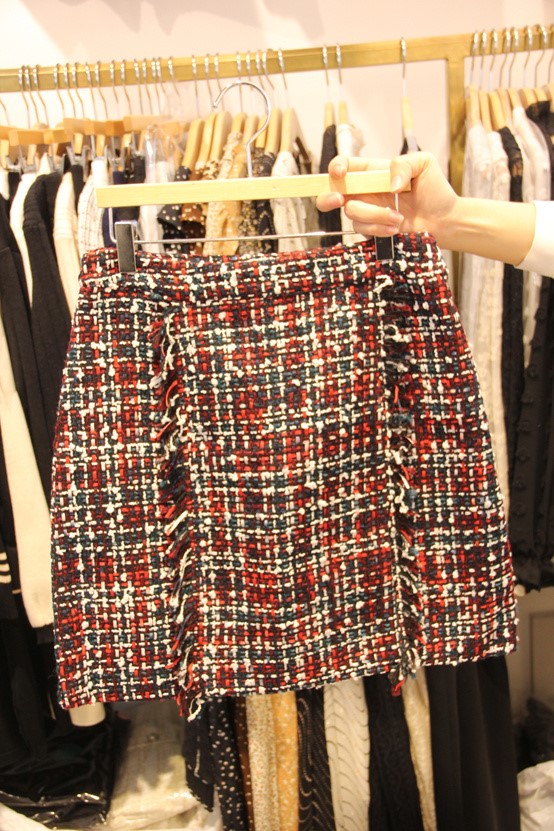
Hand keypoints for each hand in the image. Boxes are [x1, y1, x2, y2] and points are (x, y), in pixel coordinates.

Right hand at [316, 152, 457, 244]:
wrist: (444, 219)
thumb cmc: (434, 189)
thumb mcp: (423, 163)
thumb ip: (404, 164)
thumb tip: (390, 184)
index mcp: (373, 171)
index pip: (345, 166)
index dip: (336, 168)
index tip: (340, 174)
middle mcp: (365, 191)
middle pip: (330, 193)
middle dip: (328, 197)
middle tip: (341, 200)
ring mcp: (367, 211)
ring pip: (352, 213)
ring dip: (374, 216)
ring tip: (398, 217)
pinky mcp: (372, 229)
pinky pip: (363, 230)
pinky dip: (380, 228)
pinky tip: (396, 227)